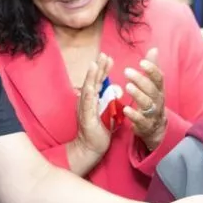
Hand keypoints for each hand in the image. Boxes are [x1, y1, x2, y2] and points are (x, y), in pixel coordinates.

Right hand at [67, 54, 113, 174]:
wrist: (90, 147)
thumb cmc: (99, 129)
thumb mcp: (108, 111)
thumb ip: (111, 99)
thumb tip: (118, 89)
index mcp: (93, 99)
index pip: (98, 81)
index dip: (102, 69)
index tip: (108, 57)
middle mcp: (87, 101)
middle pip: (92, 81)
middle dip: (97, 68)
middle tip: (103, 54)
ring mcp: (85, 109)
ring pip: (88, 89)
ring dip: (91, 77)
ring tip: (94, 65)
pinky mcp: (86, 118)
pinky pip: (87, 105)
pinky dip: (89, 95)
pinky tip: (91, 87)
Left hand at [122, 48, 167, 151]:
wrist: (155, 127)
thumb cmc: (151, 101)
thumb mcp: (153, 85)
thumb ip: (152, 68)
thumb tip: (154, 49)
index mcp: (159, 89)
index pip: (159, 78)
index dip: (152, 69)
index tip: (141, 62)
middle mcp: (158, 100)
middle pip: (151, 89)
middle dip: (140, 80)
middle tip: (127, 71)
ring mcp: (152, 113)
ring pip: (147, 103)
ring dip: (137, 94)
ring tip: (127, 86)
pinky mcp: (145, 125)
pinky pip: (141, 120)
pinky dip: (134, 115)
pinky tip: (125, 109)